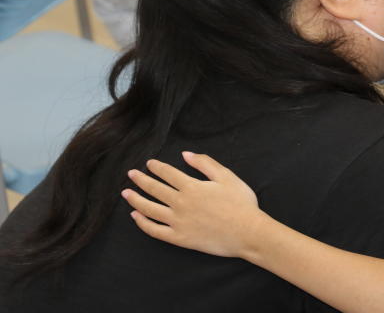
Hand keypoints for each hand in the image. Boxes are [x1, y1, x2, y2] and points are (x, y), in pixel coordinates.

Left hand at [121, 152, 265, 258]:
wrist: (247, 233)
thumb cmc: (241, 203)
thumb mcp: (227, 176)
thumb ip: (205, 164)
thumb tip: (186, 154)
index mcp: (192, 187)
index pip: (167, 173)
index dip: (156, 167)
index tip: (148, 164)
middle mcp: (180, 203)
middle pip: (154, 189)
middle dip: (140, 180)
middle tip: (130, 174)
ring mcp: (178, 222)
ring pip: (149, 209)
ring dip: (135, 200)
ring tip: (126, 193)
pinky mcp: (179, 238)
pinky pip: (155, 231)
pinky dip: (143, 223)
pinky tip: (136, 217)